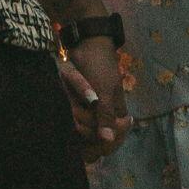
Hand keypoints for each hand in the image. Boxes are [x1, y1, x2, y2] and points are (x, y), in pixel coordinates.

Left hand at [58, 37, 131, 161]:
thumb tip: (108, 140)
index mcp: (117, 113)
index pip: (113, 140)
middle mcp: (104, 115)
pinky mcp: (77, 105)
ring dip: (77, 115)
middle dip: (87, 124)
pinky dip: (72, 109)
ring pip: (82, 128)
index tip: (96, 136)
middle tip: (81, 109)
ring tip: (74, 102)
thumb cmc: (100, 67)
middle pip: (95, 136)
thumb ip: (106, 116)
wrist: (84, 46)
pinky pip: (74, 117)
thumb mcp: (105, 92)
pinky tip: (71, 104)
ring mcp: (90, 111)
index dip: (104, 142)